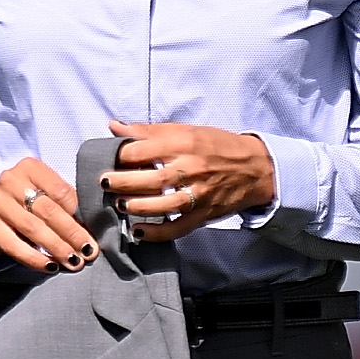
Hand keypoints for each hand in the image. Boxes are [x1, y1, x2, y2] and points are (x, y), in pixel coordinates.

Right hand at [0, 154, 95, 272]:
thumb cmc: (24, 202)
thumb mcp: (43, 192)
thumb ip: (63, 201)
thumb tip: (92, 225)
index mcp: (30, 168)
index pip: (60, 191)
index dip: (78, 213)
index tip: (93, 232)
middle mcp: (11, 181)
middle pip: (48, 210)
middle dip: (72, 234)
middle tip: (88, 252)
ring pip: (33, 228)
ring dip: (57, 248)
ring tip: (74, 262)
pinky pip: (14, 245)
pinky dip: (34, 258)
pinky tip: (50, 266)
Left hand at [103, 122, 274, 240]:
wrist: (256, 167)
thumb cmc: (217, 145)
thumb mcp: (186, 130)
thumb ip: (148, 131)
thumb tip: (114, 126)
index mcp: (185, 143)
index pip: (144, 150)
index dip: (120, 156)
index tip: (106, 160)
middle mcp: (192, 168)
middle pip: (152, 179)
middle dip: (123, 182)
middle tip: (104, 184)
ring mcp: (199, 194)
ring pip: (164, 205)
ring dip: (138, 207)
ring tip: (119, 205)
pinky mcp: (204, 214)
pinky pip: (178, 228)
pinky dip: (157, 233)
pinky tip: (138, 231)